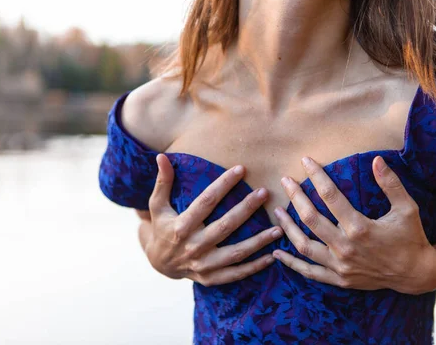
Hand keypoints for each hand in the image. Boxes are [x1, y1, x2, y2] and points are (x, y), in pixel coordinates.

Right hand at [138, 154, 282, 285]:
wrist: (158, 263)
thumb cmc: (162, 227)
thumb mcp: (157, 206)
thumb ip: (163, 182)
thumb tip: (161, 157)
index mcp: (181, 226)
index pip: (206, 201)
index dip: (224, 184)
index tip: (241, 169)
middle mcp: (193, 246)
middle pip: (225, 226)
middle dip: (246, 208)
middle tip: (265, 192)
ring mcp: (203, 265)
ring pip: (235, 253)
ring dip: (259, 242)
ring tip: (279, 228)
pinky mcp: (210, 278)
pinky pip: (236, 274)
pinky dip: (255, 267)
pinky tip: (273, 256)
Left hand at [272, 155, 435, 294]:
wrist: (416, 273)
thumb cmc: (411, 237)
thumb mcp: (406, 208)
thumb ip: (391, 184)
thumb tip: (377, 160)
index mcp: (360, 228)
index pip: (330, 196)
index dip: (316, 176)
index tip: (305, 161)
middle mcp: (346, 247)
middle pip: (310, 218)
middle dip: (295, 196)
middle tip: (285, 180)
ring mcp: (340, 266)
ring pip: (303, 245)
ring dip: (287, 227)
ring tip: (276, 211)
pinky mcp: (339, 279)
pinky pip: (309, 272)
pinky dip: (292, 263)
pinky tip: (277, 253)